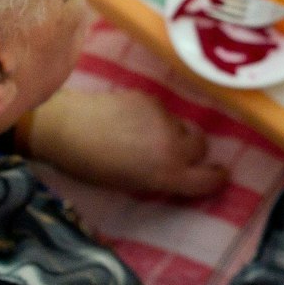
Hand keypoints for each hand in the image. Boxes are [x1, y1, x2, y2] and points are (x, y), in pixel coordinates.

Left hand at [24, 88, 226, 197]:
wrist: (66, 127)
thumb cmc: (91, 167)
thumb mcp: (130, 184)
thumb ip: (161, 178)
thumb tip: (178, 172)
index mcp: (168, 174)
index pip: (210, 179)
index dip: (217, 178)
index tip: (217, 176)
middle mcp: (173, 147)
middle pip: (202, 147)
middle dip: (193, 152)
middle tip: (172, 155)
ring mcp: (164, 119)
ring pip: (183, 127)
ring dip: (173, 133)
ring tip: (145, 136)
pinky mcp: (153, 100)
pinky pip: (164, 112)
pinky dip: (155, 118)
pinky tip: (131, 120)